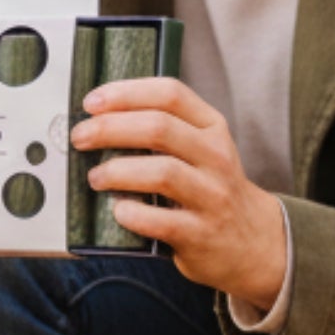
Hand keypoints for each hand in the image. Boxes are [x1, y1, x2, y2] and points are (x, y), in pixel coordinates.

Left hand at [71, 77, 286, 308]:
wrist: (254, 241)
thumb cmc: (210, 188)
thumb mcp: (201, 149)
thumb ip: (162, 128)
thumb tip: (98, 117)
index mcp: (212, 128)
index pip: (170, 94)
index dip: (126, 93)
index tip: (91, 102)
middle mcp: (216, 157)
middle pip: (158, 128)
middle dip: (109, 129)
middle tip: (79, 138)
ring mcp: (212, 195)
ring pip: (161, 172)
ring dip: (116, 172)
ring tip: (95, 177)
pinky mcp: (200, 233)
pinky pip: (159, 220)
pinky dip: (131, 213)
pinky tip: (119, 210)